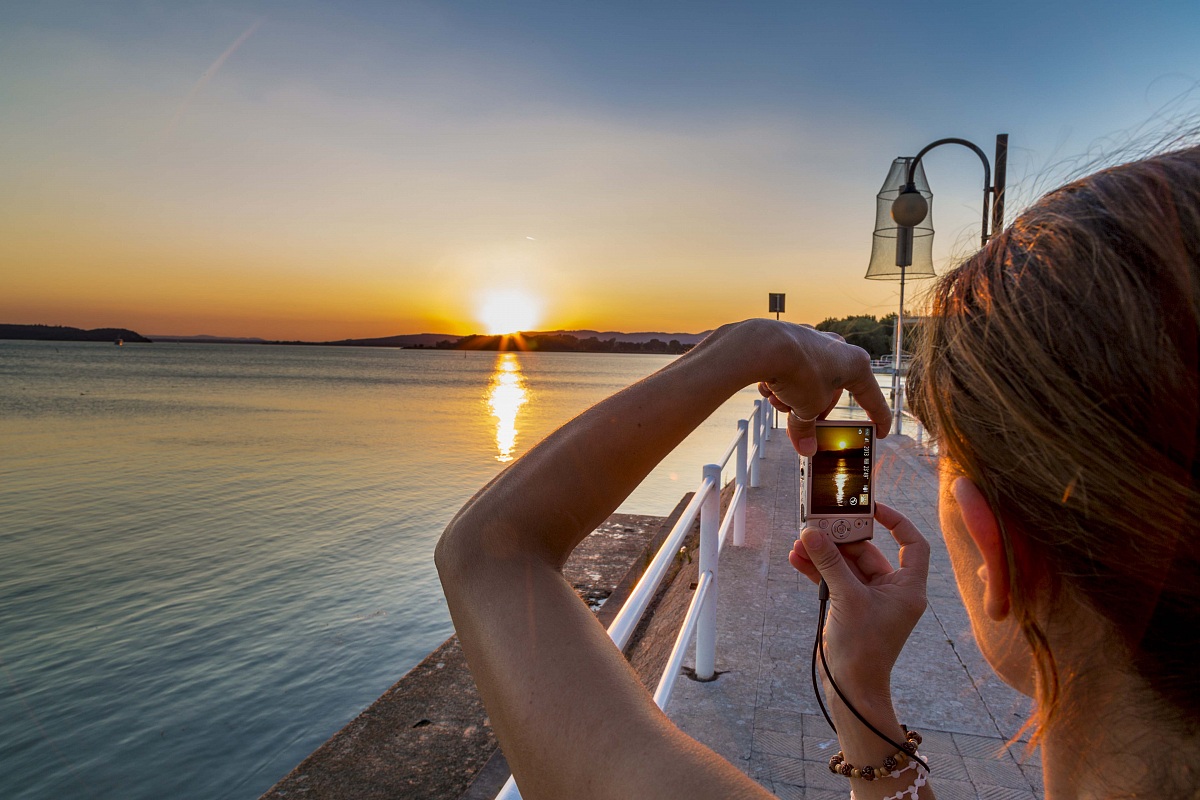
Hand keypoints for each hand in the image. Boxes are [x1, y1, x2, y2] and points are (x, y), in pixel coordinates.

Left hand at [755, 324, 889, 455]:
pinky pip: (790, 370)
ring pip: (807, 382)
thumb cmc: (799, 372)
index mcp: (855, 364)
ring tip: (780, 404)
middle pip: (831, 392)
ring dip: (793, 399)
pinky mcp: (791, 340)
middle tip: (805, 428)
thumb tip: (806, 448)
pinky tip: (769, 389)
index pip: (872, 398)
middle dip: (815, 412)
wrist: (765, 345)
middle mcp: (837, 349)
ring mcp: (813, 343)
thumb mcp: (807, 409)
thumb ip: (807, 430)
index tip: (879, 433)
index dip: (878, 419)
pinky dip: (781, 383)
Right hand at [789, 503, 928, 690]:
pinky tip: (797, 560)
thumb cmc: (863, 648)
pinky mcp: (850, 607)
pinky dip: (817, 570)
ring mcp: (869, 599)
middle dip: (839, 540)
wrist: (850, 687)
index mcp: (907, 587)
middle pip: (868, 552)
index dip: (896, 522)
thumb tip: (811, 533)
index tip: (872, 509)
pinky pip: (834, 580)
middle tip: (816, 527)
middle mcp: (891, 590)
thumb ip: (829, 563)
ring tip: (798, 544)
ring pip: (846, 566)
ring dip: (823, 555)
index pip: (912, 544)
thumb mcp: (847, 598)